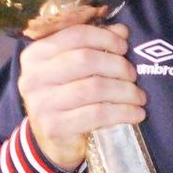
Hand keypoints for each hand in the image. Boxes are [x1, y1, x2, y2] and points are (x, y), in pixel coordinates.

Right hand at [17, 21, 145, 171]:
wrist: (52, 141)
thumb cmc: (66, 97)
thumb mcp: (74, 68)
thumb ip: (94, 46)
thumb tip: (121, 31)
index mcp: (36, 55)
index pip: (75, 35)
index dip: (105, 38)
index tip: (124, 47)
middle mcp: (33, 77)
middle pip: (86, 60)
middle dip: (117, 66)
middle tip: (133, 75)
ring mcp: (42, 103)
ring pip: (94, 88)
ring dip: (125, 91)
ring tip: (139, 96)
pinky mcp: (56, 127)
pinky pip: (98, 114)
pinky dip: (123, 112)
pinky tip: (136, 113)